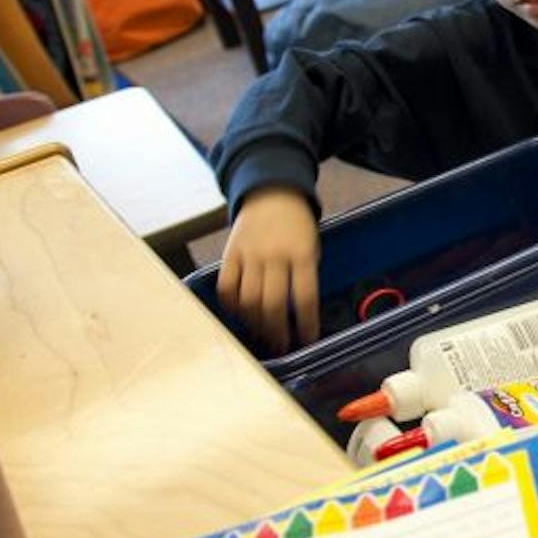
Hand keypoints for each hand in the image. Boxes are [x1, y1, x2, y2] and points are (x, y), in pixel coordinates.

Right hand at [216, 186, 319, 352]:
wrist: (271, 193)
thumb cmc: (296, 224)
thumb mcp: (311, 245)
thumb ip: (304, 274)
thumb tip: (298, 311)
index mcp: (302, 253)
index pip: (305, 296)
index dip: (306, 323)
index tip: (308, 339)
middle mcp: (274, 256)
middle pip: (273, 303)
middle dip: (278, 330)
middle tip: (281, 344)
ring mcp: (249, 255)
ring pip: (248, 300)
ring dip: (255, 323)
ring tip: (263, 333)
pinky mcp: (229, 255)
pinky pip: (226, 287)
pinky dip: (231, 305)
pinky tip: (240, 314)